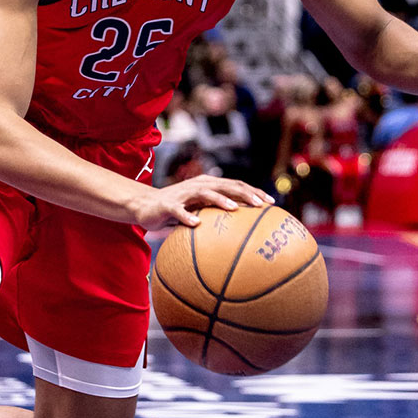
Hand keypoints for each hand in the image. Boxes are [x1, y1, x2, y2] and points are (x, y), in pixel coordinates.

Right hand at [131, 175, 273, 229]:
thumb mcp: (200, 211)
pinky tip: (197, 224)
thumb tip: (244, 232)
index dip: (254, 192)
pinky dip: (188, 216)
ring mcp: (183, 193)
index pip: (236, 185)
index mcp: (209, 185)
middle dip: (244, 193)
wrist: (146, 206)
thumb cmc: (178, 210)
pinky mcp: (168, 204)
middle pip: (226, 185)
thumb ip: (218, 215)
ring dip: (220, 200)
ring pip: (205, 193)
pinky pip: (179, 211)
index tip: (271, 203)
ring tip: (234, 209)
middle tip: (260, 204)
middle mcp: (199, 185)